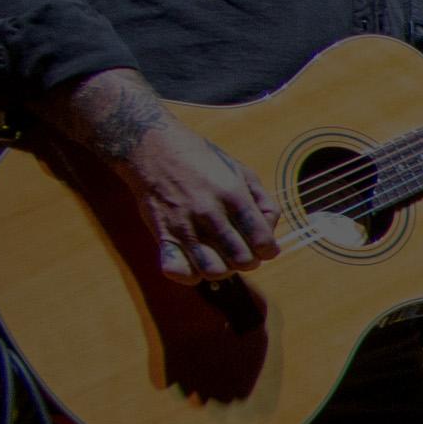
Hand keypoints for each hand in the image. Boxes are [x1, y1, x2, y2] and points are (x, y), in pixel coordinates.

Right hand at [124, 122, 277, 283]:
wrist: (153, 148)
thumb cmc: (202, 160)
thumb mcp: (241, 171)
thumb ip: (262, 201)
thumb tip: (269, 230)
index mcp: (233, 195)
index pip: (262, 240)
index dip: (269, 250)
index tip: (264, 247)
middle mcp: (210, 212)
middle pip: (241, 260)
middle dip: (248, 261)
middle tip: (242, 252)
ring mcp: (185, 225)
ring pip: (213, 270)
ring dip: (222, 270)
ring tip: (222, 259)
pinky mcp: (163, 234)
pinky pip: (178, 270)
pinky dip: (190, 275)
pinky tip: (196, 263)